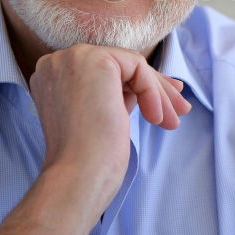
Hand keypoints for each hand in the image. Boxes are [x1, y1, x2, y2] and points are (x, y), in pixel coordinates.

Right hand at [28, 43, 190, 214]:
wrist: (77, 176)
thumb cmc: (89, 159)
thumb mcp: (102, 116)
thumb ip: (117, 94)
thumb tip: (150, 85)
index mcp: (54, 76)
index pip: (106, 73)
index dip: (139, 87)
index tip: (163, 105)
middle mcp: (58, 61)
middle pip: (120, 67)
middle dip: (155, 88)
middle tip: (180, 109)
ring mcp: (73, 58)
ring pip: (131, 66)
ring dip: (159, 94)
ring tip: (173, 121)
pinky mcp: (94, 60)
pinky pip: (137, 67)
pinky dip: (152, 92)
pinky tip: (156, 118)